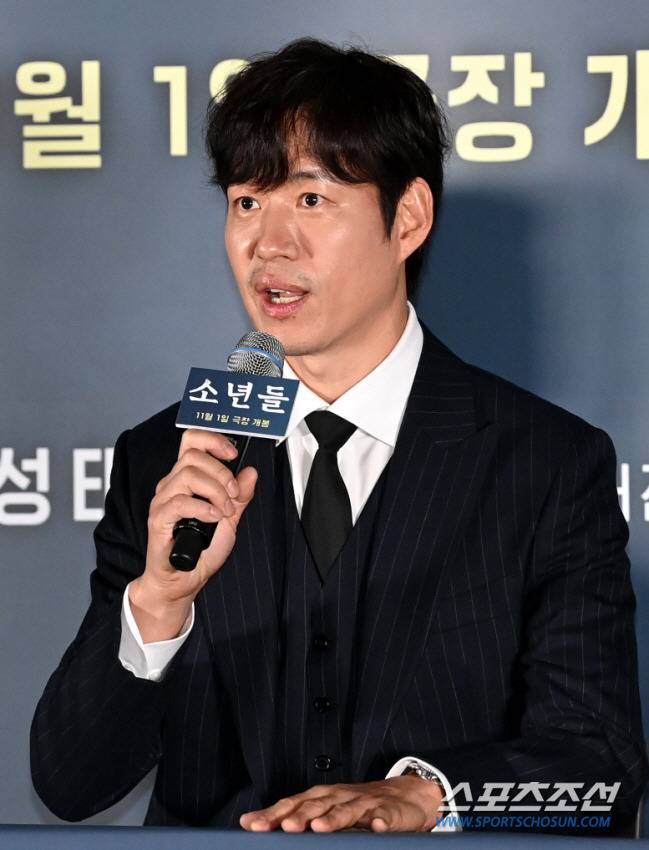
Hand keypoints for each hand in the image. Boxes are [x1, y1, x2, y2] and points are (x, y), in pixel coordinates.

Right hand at [128, 429, 257, 640]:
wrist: (182, 580)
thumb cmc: (200, 551)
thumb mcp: (229, 520)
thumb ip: (239, 497)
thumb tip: (250, 472)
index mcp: (186, 479)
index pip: (191, 441)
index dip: (212, 440)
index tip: (233, 453)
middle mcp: (171, 485)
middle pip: (192, 456)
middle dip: (221, 472)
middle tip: (233, 495)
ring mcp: (162, 500)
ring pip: (187, 475)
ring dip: (214, 491)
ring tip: (224, 511)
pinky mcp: (157, 519)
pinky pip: (178, 502)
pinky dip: (202, 507)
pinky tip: (213, 518)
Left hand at [239, 776, 443, 832]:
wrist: (404, 795)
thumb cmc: (357, 805)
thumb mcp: (326, 809)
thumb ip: (297, 817)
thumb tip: (254, 826)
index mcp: (321, 797)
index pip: (292, 804)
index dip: (272, 814)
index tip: (251, 825)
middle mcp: (339, 796)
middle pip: (317, 805)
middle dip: (300, 816)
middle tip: (284, 827)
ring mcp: (364, 803)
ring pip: (348, 810)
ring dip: (334, 818)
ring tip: (320, 828)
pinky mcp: (389, 812)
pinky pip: (384, 817)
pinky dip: (379, 821)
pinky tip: (375, 827)